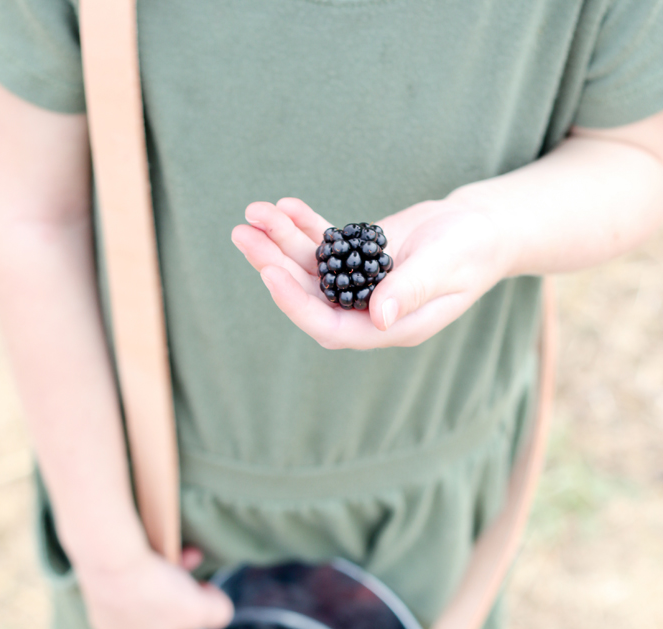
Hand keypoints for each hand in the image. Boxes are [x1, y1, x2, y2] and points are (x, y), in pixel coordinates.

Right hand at [75, 546, 232, 628]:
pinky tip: (169, 552)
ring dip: (172, 591)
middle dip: (184, 622)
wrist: (106, 555)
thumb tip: (216, 608)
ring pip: (150, 611)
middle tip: (197, 600)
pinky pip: (134, 589)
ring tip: (188, 567)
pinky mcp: (101, 593)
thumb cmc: (152, 591)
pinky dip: (153, 575)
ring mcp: (108, 620)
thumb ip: (218, 614)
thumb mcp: (200, 606)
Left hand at [231, 196, 508, 349]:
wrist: (482, 229)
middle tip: (242, 234)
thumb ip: (412, 290)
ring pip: (310, 269)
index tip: (270, 274)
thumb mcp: (446, 266)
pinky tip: (284, 206)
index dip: (297, 303)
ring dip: (280, 242)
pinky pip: (323, 246)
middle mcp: (367, 312)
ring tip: (253, 213)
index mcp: (388, 327)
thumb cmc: (473, 250)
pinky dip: (303, 226)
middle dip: (274, 265)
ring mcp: (359, 286)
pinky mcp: (358, 259)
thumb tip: (377, 317)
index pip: (331, 326)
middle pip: (310, 295)